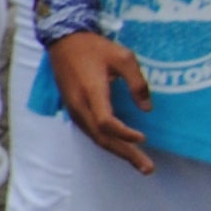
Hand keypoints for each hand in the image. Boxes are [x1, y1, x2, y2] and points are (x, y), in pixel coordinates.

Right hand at [50, 29, 154, 171]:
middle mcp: (80, 105)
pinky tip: (120, 146)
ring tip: (138, 162)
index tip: (144, 137)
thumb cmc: (94, 47)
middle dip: (125, 154)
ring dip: (117, 151)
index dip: (125, 134)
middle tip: (147, 168)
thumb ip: (137, 82)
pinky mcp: (74, 109)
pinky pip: (90, 132)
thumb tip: (147, 108)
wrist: (63, 42)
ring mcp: (74, 109)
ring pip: (95, 137)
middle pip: (101, 138)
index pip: (106, 122)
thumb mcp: (122, 57)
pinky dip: (107, 142)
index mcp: (91, 92)